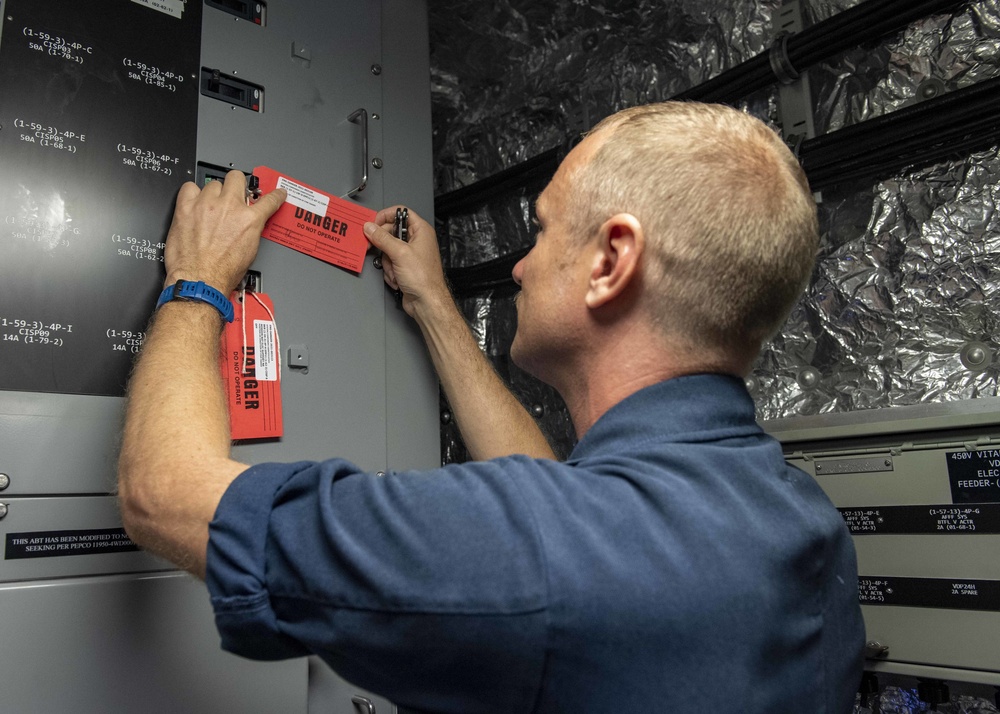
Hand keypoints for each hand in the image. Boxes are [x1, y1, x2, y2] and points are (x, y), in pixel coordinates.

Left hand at [162, 170, 285, 293]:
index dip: (274, 195)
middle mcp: (229, 207)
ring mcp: (207, 205)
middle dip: (236, 186)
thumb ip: (251, 229)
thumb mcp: (250, 251)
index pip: (269, 200)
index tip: (276, 193)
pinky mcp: (186, 207)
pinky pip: (189, 187)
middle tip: (232, 196)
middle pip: (236, 178)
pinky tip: (194, 204)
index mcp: (250, 220)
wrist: (200, 280)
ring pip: (212, 184)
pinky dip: (191, 194)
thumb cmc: (222, 272)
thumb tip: (249, 224)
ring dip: (212, 195)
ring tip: (209, 209)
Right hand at [364, 206, 449, 317]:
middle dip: (383, 245)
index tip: (373, 223)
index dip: (386, 216)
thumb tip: (370, 227)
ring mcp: (410, 255)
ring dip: (388, 263)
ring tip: (396, 271)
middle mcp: (417, 241)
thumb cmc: (423, 278)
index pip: (401, 213)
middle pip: (391, 232)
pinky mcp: (405, 267)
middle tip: (374, 247)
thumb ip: (382, 238)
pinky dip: (390, 272)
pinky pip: (389, 263)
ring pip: (388, 250)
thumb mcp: (399, 253)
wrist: (426, 302)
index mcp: (421, 231)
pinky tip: (398, 279)